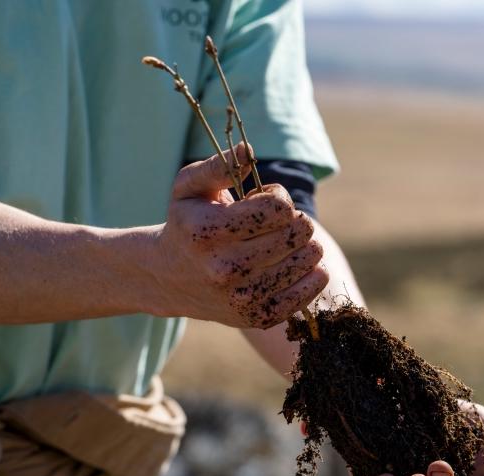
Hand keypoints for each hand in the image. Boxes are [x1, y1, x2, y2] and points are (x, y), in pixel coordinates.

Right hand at [151, 143, 327, 327]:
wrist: (169, 278)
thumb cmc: (187, 223)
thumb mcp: (189, 187)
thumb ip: (218, 165)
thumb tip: (248, 151)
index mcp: (207, 232)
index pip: (278, 208)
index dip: (281, 197)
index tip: (269, 201)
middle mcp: (224, 269)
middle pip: (297, 233)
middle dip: (297, 220)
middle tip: (282, 223)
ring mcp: (242, 297)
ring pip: (308, 261)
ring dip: (307, 246)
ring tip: (288, 243)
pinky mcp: (258, 317)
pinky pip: (308, 294)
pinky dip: (314, 276)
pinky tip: (302, 264)